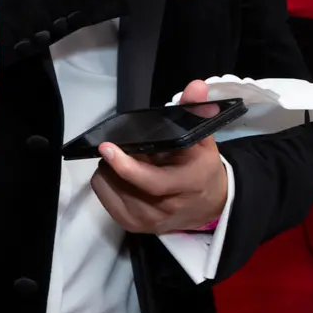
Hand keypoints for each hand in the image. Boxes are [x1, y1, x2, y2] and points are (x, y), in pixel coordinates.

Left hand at [90, 80, 229, 234]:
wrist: (209, 205)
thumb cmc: (200, 167)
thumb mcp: (202, 139)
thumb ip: (195, 112)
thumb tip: (196, 86)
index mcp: (188, 183)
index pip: (151, 181)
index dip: (126, 166)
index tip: (106, 147)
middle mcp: (166, 206)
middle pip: (123, 181)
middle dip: (117, 160)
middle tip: (122, 147)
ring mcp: (148, 220)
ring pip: (109, 186)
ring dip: (110, 169)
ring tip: (128, 162)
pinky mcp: (132, 226)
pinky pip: (103, 196)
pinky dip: (106, 181)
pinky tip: (121, 176)